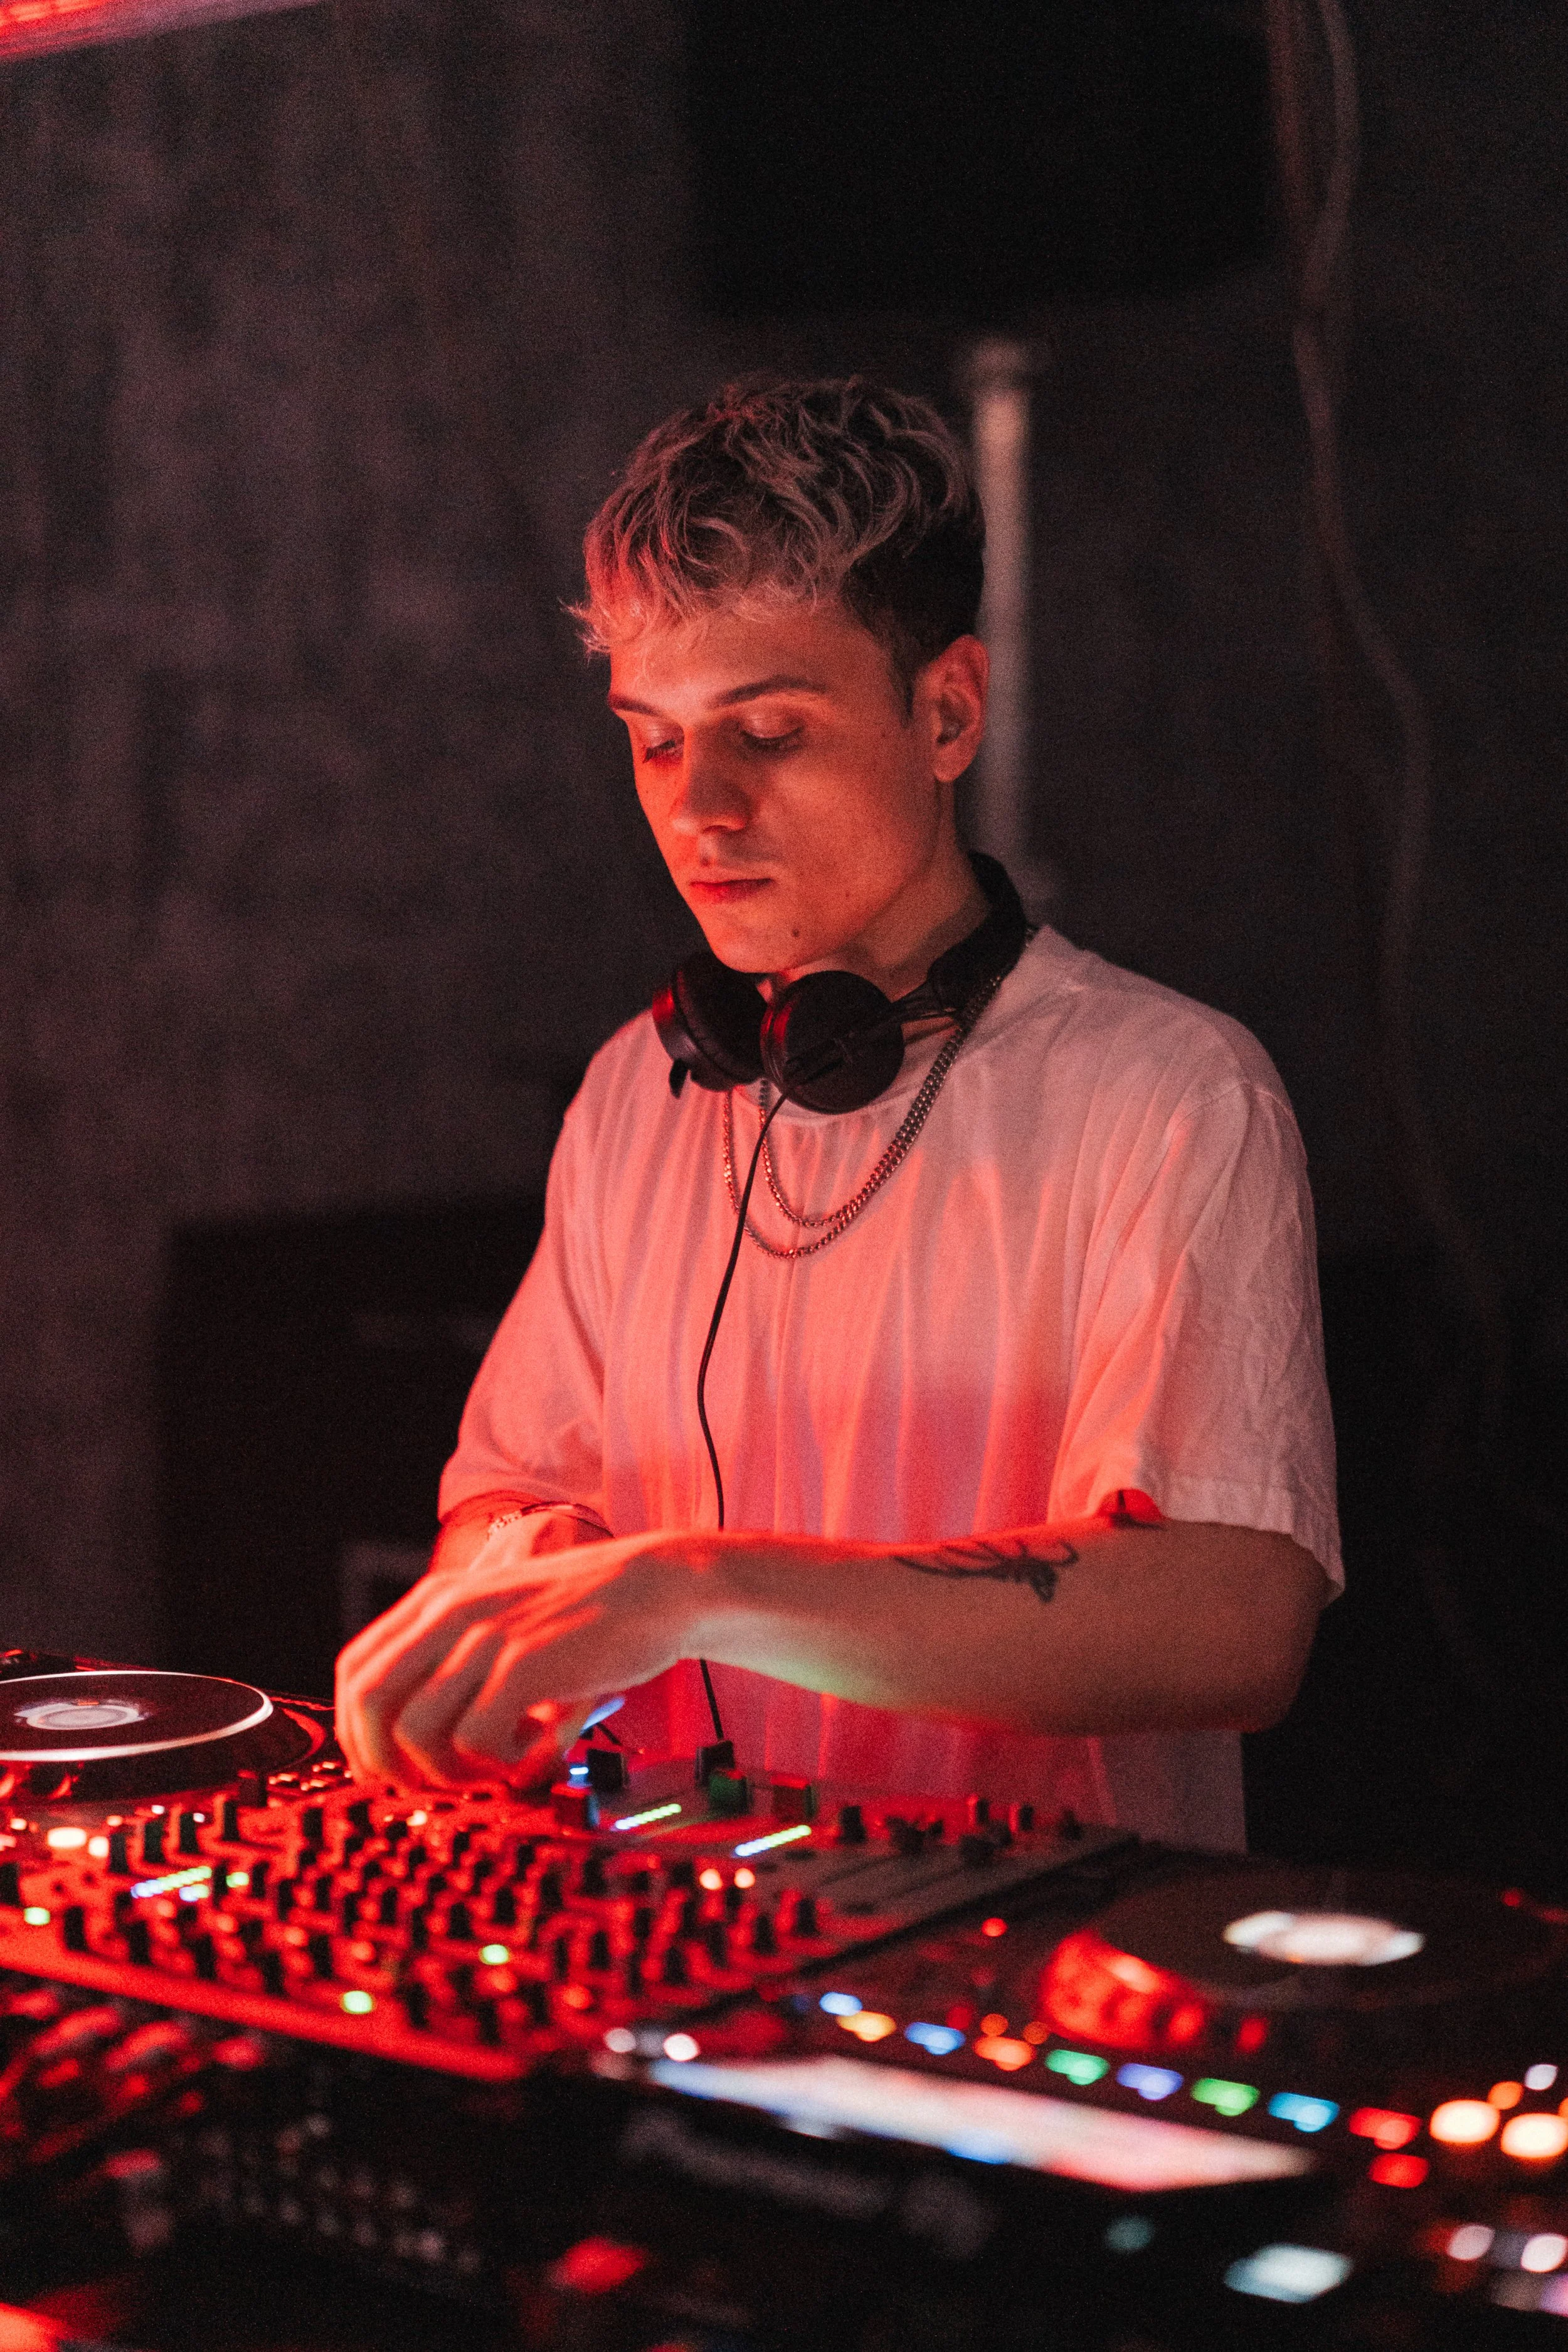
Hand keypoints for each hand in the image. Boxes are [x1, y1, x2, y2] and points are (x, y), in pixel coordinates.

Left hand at [334, 1525, 698, 1788]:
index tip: (393, 1766)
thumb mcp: (503, 1618)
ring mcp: (484, 1636)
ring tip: (497, 1768)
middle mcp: (449, 1613)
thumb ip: (457, 1658)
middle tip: (440, 1782)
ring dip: (446, 1771)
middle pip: (367, 1704)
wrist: (656, 1587)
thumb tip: (414, 1742)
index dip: (359, 1731)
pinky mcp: (524, 1664)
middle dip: (390, 1761)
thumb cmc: (583, 1616)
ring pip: (412, 1731)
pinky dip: (499, 1766)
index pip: (355, 1671)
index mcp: (438, 1600)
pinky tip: (537, 1754)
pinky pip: (475, 1741)